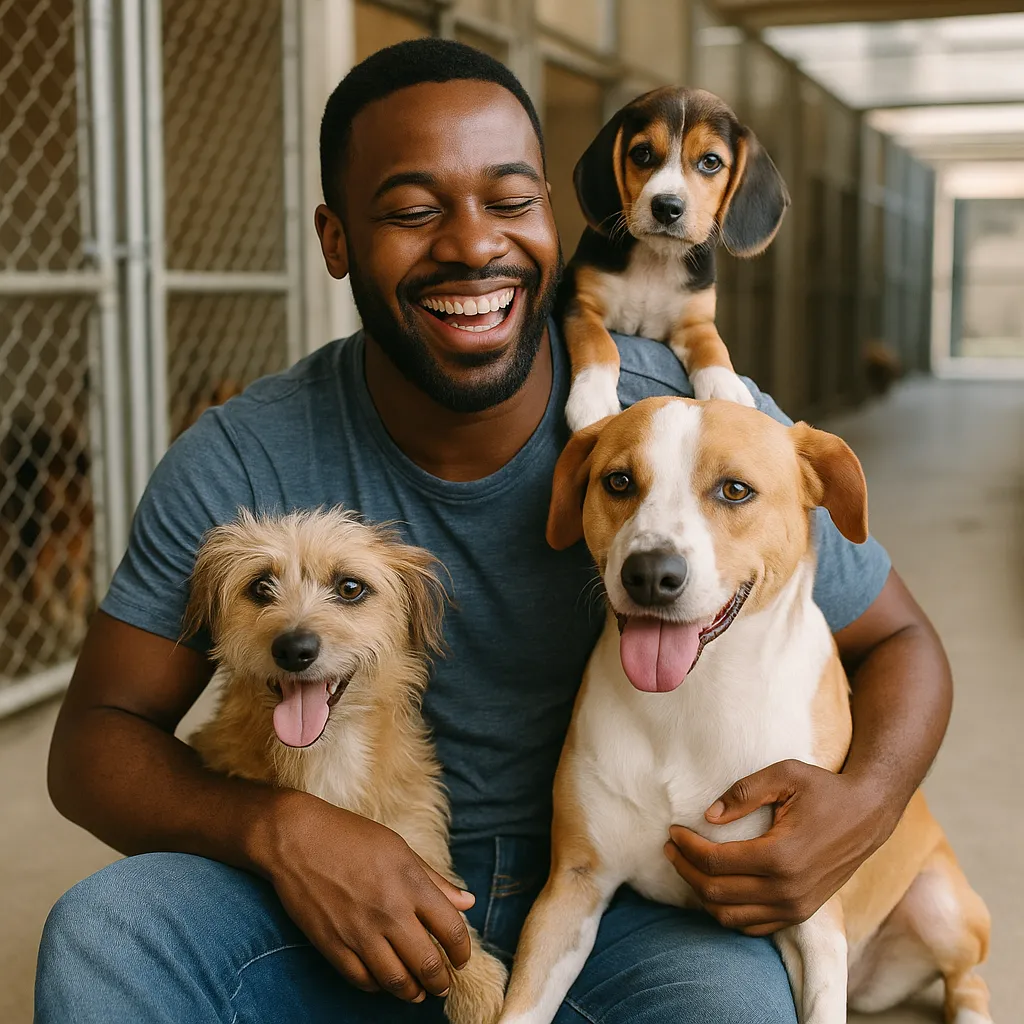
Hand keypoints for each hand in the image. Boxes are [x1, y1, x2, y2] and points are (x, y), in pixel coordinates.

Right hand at [259, 792, 474, 1002]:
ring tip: (419, 992)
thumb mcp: (400, 848)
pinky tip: (385, 981)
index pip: (451, 929)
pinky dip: (379, 987)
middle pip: (428, 963)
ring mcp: (360, 931)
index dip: (462, 951)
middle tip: (443, 984)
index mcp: (411, 883)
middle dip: (441, 981)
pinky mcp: (332, 944)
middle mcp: (389, 911)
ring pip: (396, 980)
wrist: (298, 838)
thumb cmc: (352, 836)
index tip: (462, 959)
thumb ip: (435, 879)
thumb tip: (468, 902)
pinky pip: (362, 979)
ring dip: (413, 992)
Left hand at [664, 759, 893, 935]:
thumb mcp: (785, 775)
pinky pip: (753, 926)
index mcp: (781, 856)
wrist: (868, 814)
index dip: (687, 848)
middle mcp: (788, 890)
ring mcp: (796, 907)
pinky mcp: (801, 913)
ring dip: (701, 894)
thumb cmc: (825, 789)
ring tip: (686, 865)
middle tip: (671, 847)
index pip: (716, 862)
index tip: (673, 831)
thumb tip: (708, 816)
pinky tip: (714, 887)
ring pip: (730, 916)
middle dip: (685, 869)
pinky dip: (726, 912)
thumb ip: (743, 792)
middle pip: (716, 892)